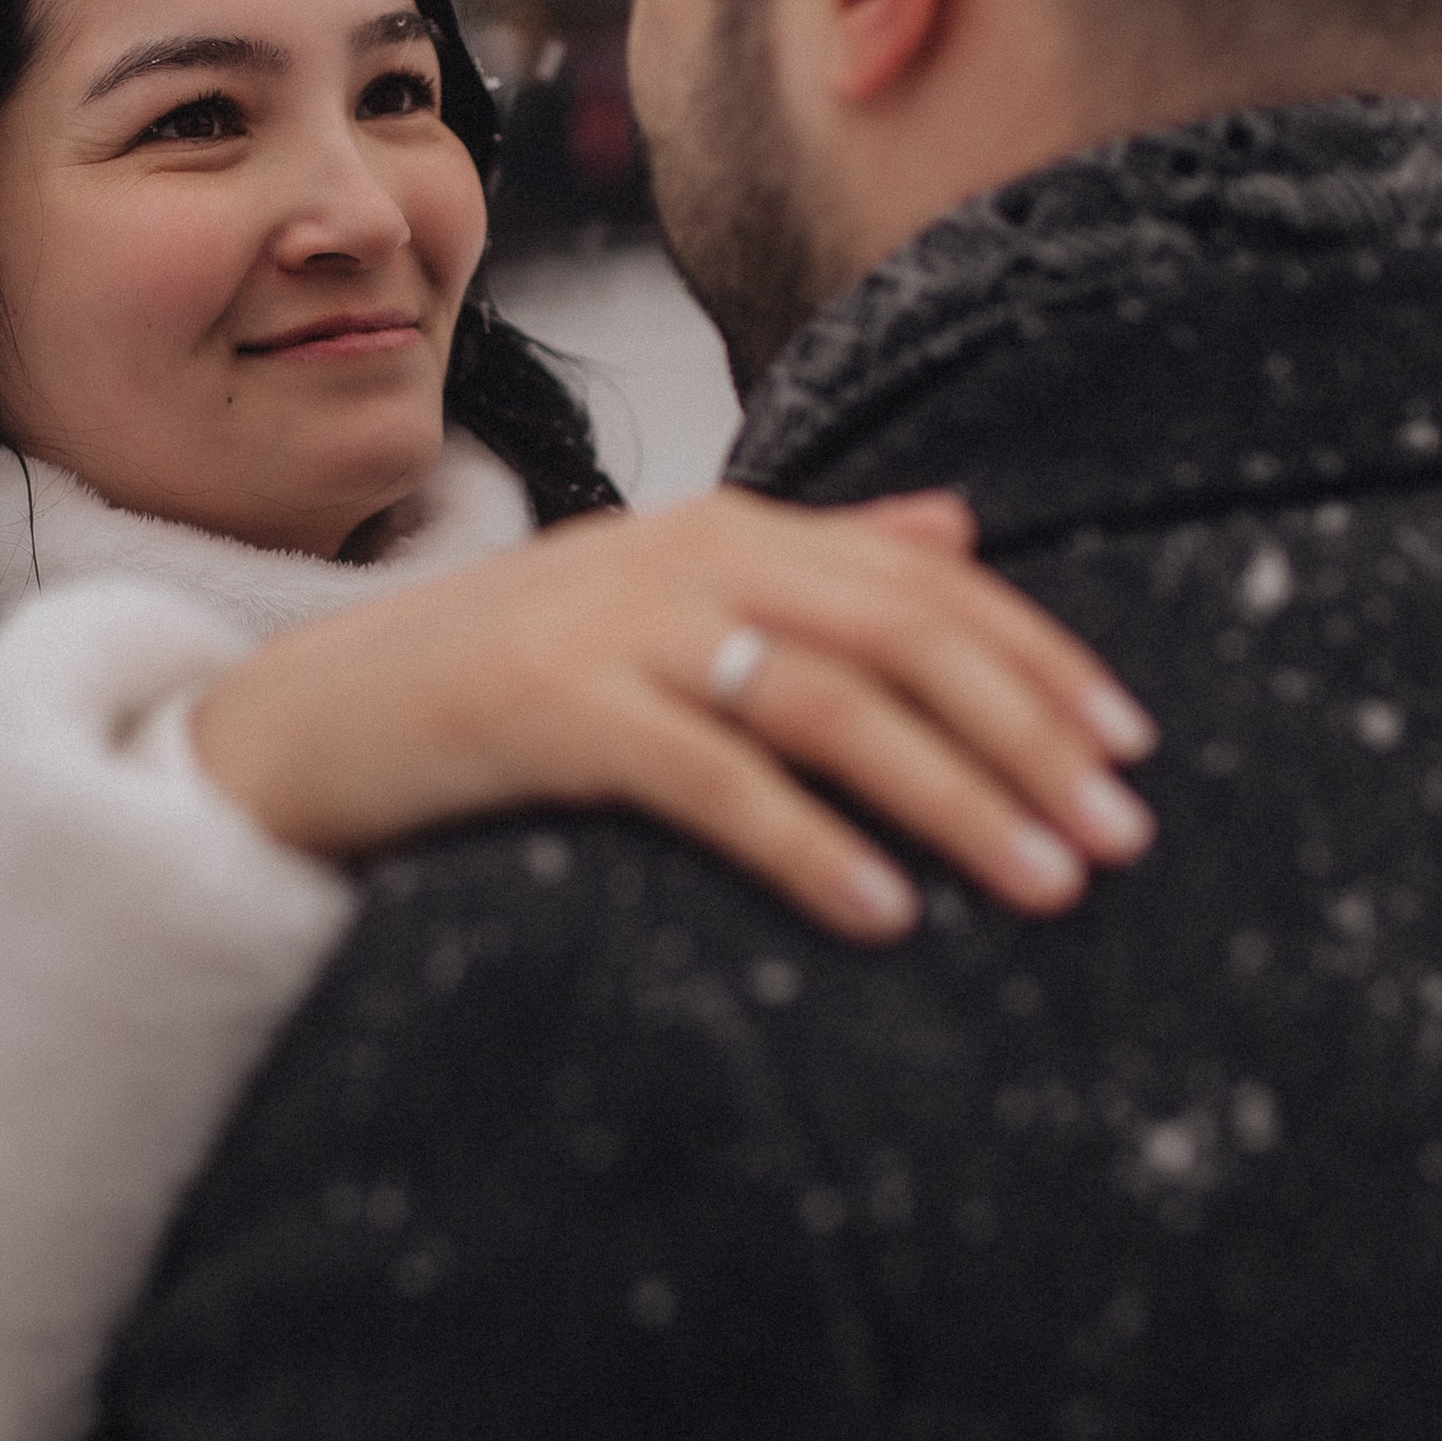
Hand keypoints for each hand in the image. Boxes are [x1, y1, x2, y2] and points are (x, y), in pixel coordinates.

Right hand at [189, 487, 1156, 943]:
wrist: (308, 721)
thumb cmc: (501, 682)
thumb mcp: (667, 600)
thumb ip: (813, 562)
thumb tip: (959, 531)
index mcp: (729, 526)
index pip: (928, 579)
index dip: (1041, 657)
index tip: (1133, 745)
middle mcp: (685, 556)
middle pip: (902, 634)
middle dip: (1029, 734)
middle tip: (1125, 834)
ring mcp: (615, 627)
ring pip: (830, 701)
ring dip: (957, 796)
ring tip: (1047, 882)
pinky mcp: (549, 710)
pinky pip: (711, 778)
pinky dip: (810, 845)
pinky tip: (887, 914)